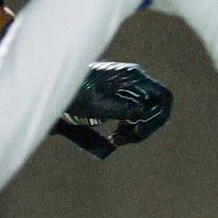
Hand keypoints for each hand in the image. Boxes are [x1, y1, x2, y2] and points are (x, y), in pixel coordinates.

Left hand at [50, 60, 174, 157]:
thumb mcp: (96, 104)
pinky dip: (128, 129)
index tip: (140, 129)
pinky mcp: (121, 98)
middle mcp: (134, 81)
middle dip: (145, 128)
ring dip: (136, 131)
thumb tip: (143, 114)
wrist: (55, 87)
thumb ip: (121, 108)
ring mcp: (129, 89)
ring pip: (146, 115)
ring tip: (116, 140)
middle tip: (125, 140)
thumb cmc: (73, 91)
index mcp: (132, 76)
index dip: (158, 116)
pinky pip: (135, 117)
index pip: (162, 96)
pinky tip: (115, 137)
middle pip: (156, 108)